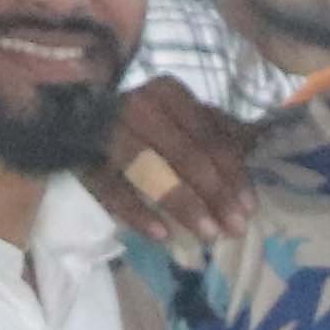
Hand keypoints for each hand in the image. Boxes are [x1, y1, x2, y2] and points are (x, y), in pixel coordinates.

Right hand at [89, 78, 258, 245]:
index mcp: (169, 94)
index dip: (233, 173)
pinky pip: (111, 187)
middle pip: (185, 155)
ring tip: (208, 235)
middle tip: (235, 229)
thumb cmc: (144, 119)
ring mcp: (107, 130)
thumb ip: (216, 129)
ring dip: (183, 205)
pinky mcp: (82, 156)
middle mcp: (139, 106)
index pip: (210, 136)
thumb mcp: (181, 115)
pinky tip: (162, 234)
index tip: (250, 207)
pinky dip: (136, 212)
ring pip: (151, 171)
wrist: (71, 111)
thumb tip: (257, 142)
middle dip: (215, 195)